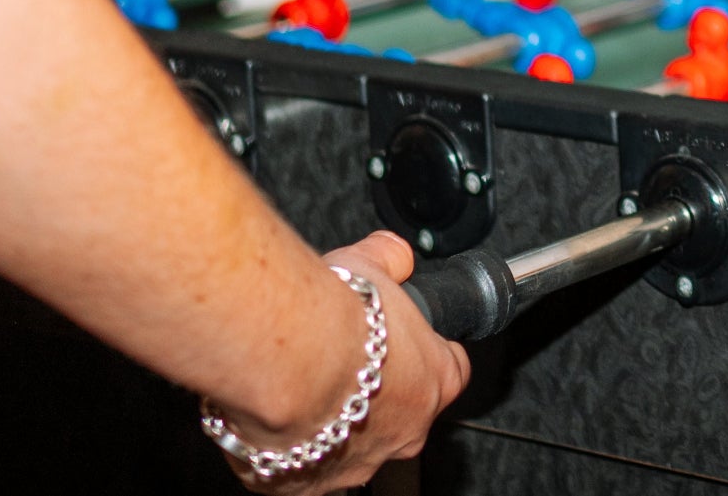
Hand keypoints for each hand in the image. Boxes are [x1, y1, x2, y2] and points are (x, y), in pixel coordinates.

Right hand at [216, 231, 469, 494]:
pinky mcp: (305, 484)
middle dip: (378, 391)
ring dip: (334, 420)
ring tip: (304, 385)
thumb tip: (395, 255)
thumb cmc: (329, 318)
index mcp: (434, 382)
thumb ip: (390, 260)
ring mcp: (356, 464)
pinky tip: (276, 416)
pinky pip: (303, 468)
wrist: (279, 360)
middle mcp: (404, 433)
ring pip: (353, 444)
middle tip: (343, 360)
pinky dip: (291, 445)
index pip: (451, 371)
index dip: (429, 354)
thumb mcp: (370, 266)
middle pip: (404, 413)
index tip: (407, 343)